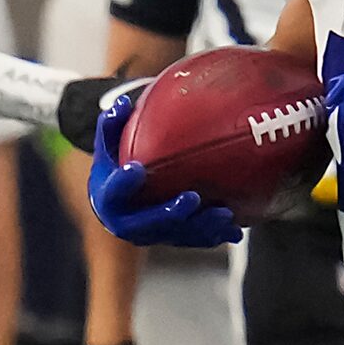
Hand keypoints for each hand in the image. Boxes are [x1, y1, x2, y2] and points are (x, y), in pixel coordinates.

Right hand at [87, 94, 241, 248]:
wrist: (117, 203)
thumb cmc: (114, 166)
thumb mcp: (108, 145)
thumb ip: (112, 125)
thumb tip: (122, 103)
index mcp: (109, 199)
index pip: (113, 192)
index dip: (124, 183)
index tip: (137, 169)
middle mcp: (127, 224)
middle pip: (148, 224)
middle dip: (171, 213)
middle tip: (192, 198)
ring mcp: (151, 235)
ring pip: (176, 236)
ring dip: (201, 227)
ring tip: (224, 214)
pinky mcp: (171, 240)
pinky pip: (193, 241)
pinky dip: (214, 236)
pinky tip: (234, 229)